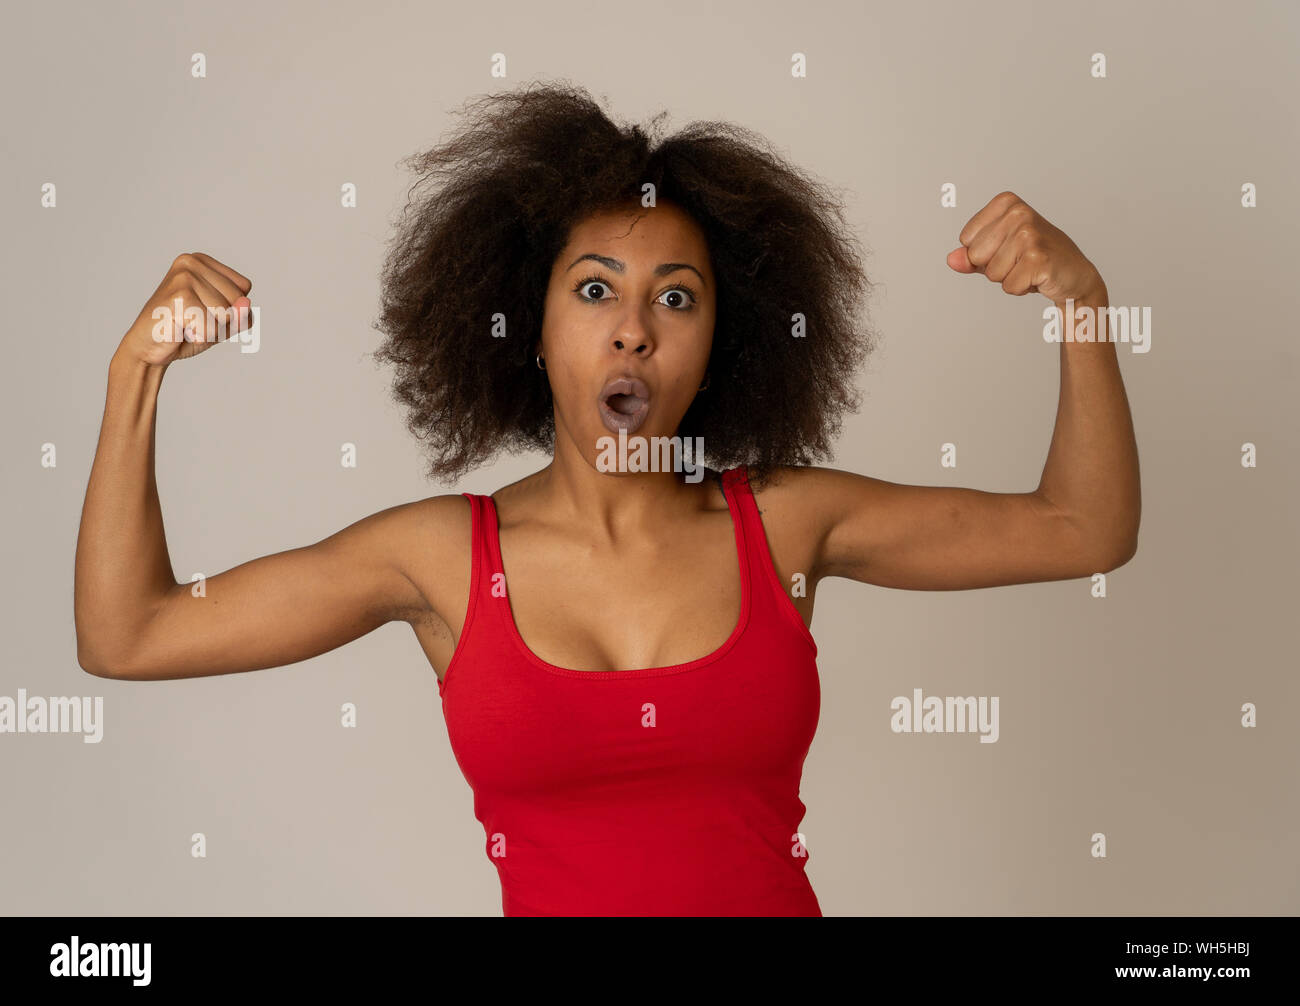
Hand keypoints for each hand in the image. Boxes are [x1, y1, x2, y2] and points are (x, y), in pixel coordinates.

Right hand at [118, 252, 253, 365]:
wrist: (149, 348)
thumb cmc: (187, 331)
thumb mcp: (224, 323)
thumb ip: (242, 315)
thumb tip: (245, 304)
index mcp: (203, 261)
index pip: (244, 287)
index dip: (231, 308)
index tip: (204, 310)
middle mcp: (192, 262)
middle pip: (238, 299)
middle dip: (222, 320)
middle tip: (195, 320)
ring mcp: (184, 277)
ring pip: (226, 314)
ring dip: (210, 329)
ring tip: (187, 324)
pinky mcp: (179, 296)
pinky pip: (212, 327)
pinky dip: (201, 336)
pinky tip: (181, 330)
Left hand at [946, 191, 1103, 303]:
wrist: (1075, 275)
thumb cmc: (1035, 260)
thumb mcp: (998, 253)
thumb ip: (971, 256)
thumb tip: (951, 259)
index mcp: (1006, 203)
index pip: (966, 240)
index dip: (984, 253)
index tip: (1010, 249)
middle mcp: (1018, 213)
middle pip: (975, 256)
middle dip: (994, 268)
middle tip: (1021, 261)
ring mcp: (1029, 234)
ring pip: (991, 273)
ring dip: (1010, 278)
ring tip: (1031, 267)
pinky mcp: (1038, 258)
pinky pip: (1008, 286)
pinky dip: (1021, 288)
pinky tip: (1039, 276)